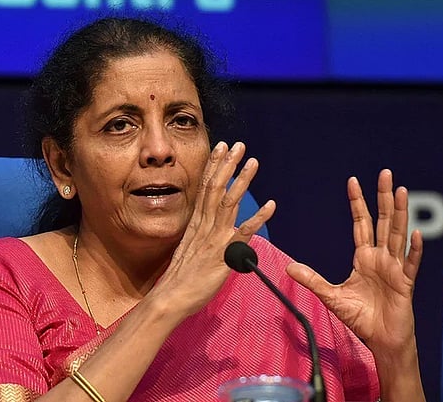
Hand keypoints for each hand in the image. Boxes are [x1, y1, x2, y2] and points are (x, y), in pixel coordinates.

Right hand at [151, 141, 275, 317]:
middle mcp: (204, 226)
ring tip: (252, 161)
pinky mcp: (225, 254)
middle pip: (216, 188)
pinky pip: (244, 233)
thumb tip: (207, 228)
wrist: (171, 297)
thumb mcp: (188, 249)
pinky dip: (258, 218)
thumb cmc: (179, 278)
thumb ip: (199, 235)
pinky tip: (271, 204)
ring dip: (242, 181)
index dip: (214, 166)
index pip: (204, 187)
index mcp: (195, 223)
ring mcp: (214, 238)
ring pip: (229, 202)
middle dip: (227, 164)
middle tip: (237, 144)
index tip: (220, 148)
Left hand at [285, 169, 422, 354]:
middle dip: (383, 197)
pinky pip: (410, 263)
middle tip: (385, 173)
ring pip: (397, 234)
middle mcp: (381, 257)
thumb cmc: (360, 317)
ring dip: (400, 213)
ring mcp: (394, 267)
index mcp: (364, 257)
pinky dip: (414, 249)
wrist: (380, 339)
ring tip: (400, 191)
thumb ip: (312, 280)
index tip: (353, 181)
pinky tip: (414, 233)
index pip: (361, 223)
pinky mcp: (405, 283)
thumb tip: (287, 267)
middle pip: (382, 220)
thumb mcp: (331, 296)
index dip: (358, 202)